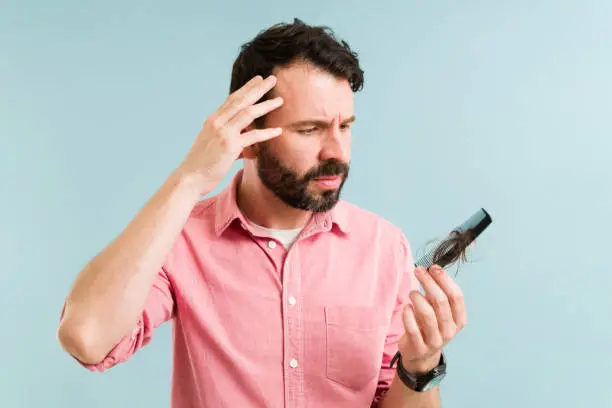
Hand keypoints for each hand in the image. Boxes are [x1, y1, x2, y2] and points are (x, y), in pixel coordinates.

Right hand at [179, 75, 283, 193]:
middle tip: (272, 79)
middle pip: (241, 100)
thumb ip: (231, 141)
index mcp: (213, 120)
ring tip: (280, 100)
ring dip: (266, 106)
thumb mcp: (214, 146)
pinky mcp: (230, 145)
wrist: (190, 178)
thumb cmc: (202, 165)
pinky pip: (253, 136)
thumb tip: (245, 147)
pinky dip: (267, 133)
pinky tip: (278, 131)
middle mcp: (217, 122)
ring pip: (248, 113)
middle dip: (258, 88)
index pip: (232, 99)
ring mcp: (224, 133)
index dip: (246, 88)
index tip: (258, 80)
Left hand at [398, 264, 466, 373]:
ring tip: (411, 293)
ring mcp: (434, 340)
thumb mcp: (440, 313)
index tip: (433, 268)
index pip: (456, 296)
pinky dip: (407, 314)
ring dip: (417, 297)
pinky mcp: (418, 346)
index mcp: (459, 320)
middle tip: (418, 271)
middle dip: (428, 282)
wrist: (421, 355)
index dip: (444, 279)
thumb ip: (438, 294)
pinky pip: (412, 327)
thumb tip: (431, 270)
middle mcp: (449, 331)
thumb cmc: (430, 326)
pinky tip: (406, 307)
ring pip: (427, 314)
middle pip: (441, 302)